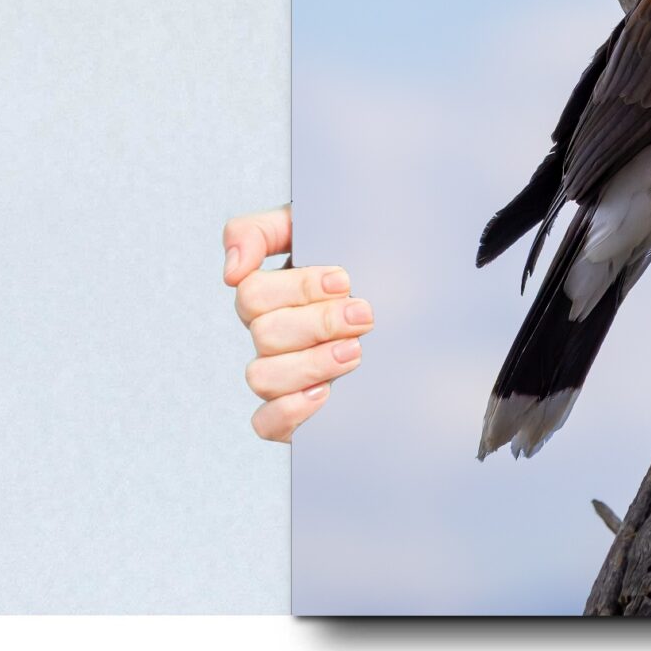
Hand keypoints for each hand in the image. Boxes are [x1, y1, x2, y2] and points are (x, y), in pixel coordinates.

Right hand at [223, 204, 372, 442]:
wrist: (420, 309)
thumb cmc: (369, 261)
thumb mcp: (325, 228)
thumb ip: (263, 231)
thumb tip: (231, 271)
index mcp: (273, 291)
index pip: (252, 290)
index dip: (297, 288)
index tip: (344, 280)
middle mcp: (271, 333)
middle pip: (263, 332)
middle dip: (318, 322)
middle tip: (364, 315)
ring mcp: (280, 373)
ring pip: (261, 376)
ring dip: (310, 363)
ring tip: (356, 352)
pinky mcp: (292, 412)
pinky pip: (265, 423)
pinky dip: (289, 411)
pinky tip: (324, 394)